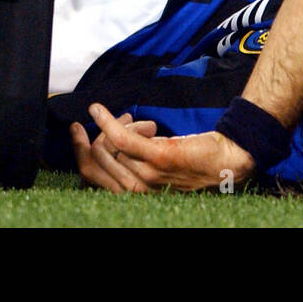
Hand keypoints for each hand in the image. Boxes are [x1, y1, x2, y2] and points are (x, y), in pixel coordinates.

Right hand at [75, 103, 257, 192]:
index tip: (75, 131)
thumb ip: (133, 157)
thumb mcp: (155, 162)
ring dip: (116, 125)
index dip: (78, 152)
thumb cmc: (192, 160)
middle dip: (92, 136)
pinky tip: (99, 110)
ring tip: (136, 121)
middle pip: (96, 159)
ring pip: (109, 146)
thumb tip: (111, 137)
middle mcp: (137, 189)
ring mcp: (146, 175)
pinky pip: (121, 140)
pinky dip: (106, 122)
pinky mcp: (157, 158)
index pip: (91, 176)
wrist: (227, 160)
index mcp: (135, 191)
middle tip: (100, 118)